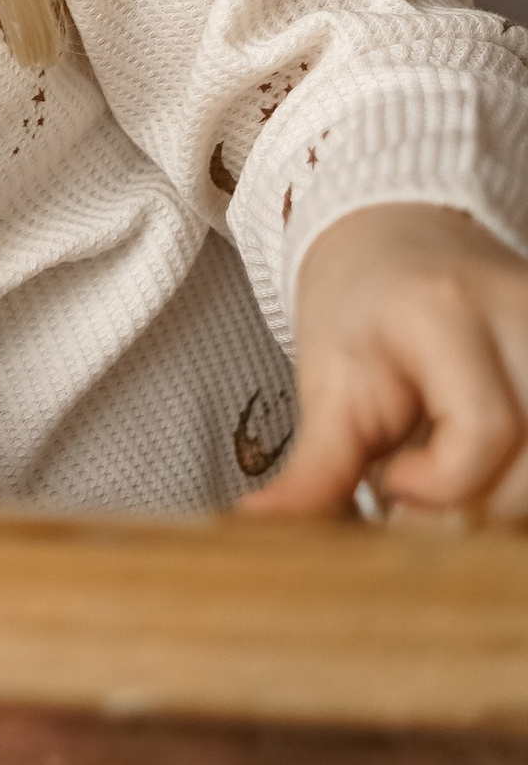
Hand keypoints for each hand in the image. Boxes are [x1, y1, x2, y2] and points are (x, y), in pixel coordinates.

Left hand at [259, 202, 527, 517]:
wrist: (400, 235)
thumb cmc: (359, 306)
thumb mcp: (328, 381)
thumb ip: (314, 466)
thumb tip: (262, 528)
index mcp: (449, 312)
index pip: (484, 431)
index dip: (438, 484)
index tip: (387, 479)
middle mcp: (524, 318)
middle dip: (467, 509)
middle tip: (410, 492)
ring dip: (498, 501)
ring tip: (443, 472)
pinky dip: (518, 481)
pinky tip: (480, 466)